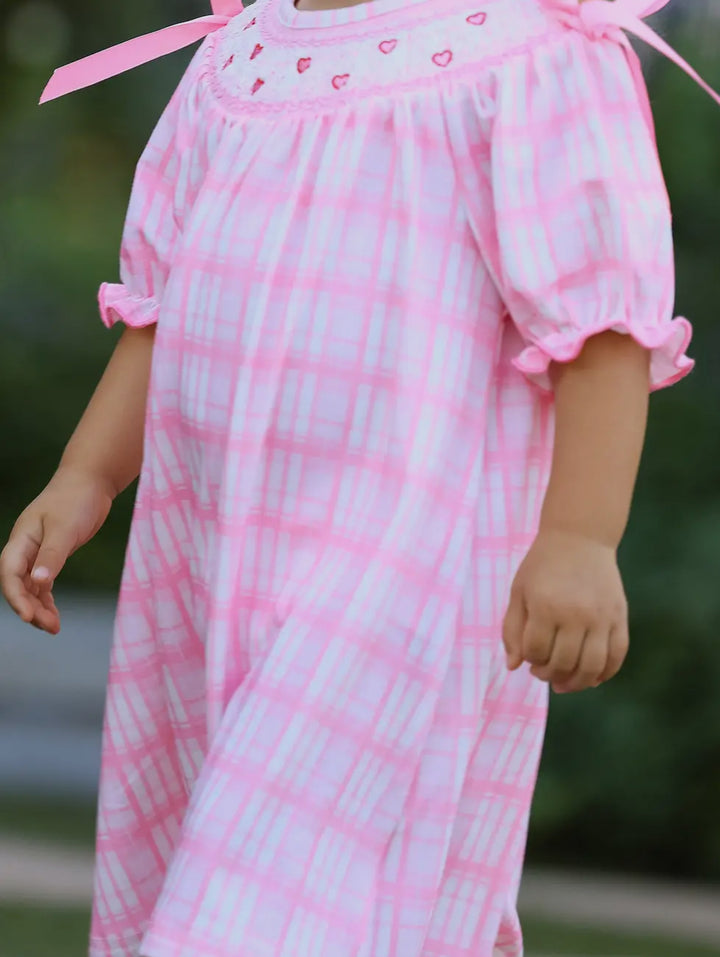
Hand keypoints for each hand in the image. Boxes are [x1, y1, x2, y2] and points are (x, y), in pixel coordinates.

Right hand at [0, 467, 113, 634]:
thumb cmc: (75, 500)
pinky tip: (54, 615)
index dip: (16, 597)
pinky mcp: (53, 555)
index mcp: (21, 539)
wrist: (90, 482)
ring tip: (54, 628)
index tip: (29, 617)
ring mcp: (37, 553)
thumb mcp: (64, 528)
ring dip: (39, 607)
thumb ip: (52, 555)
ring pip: (30, 587)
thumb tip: (39, 582)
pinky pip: (43, 584)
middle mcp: (25, 548)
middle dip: (30, 607)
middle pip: (18, 585)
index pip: (9, 573)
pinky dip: (47, 599)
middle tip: (50, 627)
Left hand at [502, 527, 629, 692]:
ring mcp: (601, 617)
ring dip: (576, 683)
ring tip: (563, 683)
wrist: (580, 538)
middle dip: (548, 674)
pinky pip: (617, 656)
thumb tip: (513, 666)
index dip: (530, 660)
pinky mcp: (619, 617)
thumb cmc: (543, 566)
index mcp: (546, 606)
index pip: (536, 651)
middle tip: (542, 671)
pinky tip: (591, 678)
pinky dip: (605, 673)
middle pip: (563, 663)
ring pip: (591, 667)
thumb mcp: (519, 591)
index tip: (529, 657)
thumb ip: (512, 629)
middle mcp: (576, 614)